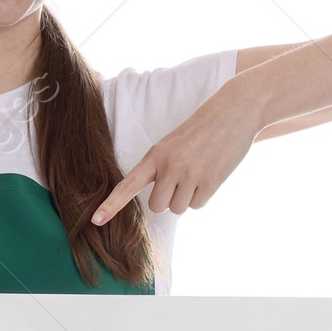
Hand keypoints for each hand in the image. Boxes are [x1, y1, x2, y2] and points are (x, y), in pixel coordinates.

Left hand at [90, 76, 263, 227]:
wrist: (236, 109)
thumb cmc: (202, 128)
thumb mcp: (173, 143)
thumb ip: (161, 168)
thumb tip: (161, 201)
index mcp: (155, 154)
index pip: (128, 185)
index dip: (111, 205)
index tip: (95, 221)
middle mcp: (170, 166)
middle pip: (157, 207)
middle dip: (168, 200)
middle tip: (181, 179)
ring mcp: (191, 174)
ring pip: (178, 208)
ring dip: (187, 197)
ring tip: (198, 171)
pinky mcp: (211, 182)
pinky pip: (198, 206)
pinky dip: (203, 195)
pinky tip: (210, 174)